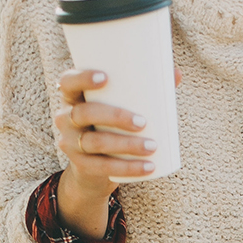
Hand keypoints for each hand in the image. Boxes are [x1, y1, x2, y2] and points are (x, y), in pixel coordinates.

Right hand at [52, 68, 179, 237]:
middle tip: (143, 122)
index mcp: (72, 96)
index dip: (83, 78)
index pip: (68, 81)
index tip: (106, 78)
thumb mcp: (121, 106)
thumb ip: (145, 89)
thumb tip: (177, 74)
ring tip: (152, 146)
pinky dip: (128, 169)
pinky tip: (148, 168)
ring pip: (95, 142)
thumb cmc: (111, 125)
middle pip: (84, 113)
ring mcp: (70, 143)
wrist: (94, 168)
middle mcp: (65, 118)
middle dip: (115, 116)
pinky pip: (103, 168)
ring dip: (126, 145)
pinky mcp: (81, 166)